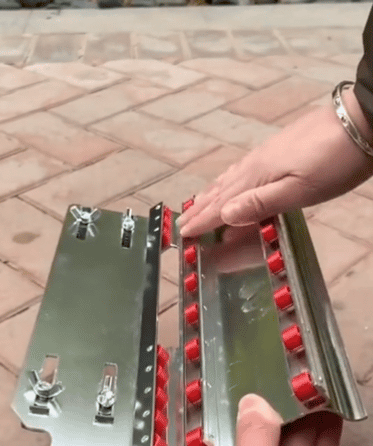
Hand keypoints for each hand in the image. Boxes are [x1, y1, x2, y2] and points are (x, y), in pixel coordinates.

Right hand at [178, 90, 372, 238]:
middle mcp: (255, 164)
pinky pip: (241, 169)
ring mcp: (266, 154)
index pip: (223, 204)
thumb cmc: (334, 162)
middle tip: (181, 224)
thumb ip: (261, 203)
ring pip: (229, 178)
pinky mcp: (277, 148)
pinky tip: (229, 180)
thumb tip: (224, 214)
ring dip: (211, 195)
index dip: (203, 220)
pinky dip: (227, 180)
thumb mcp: (300, 190)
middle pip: (221, 191)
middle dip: (200, 209)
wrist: (359, 122)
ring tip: (196, 205)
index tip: (183, 234)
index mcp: (258, 177)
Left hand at [196, 394, 372, 445]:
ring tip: (320, 390)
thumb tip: (250, 401)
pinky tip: (332, 417)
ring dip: (307, 422)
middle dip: (282, 410)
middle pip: (262, 436)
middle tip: (300, 379)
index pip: (226, 432)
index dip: (244, 406)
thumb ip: (254, 433)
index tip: (259, 375)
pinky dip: (323, 442)